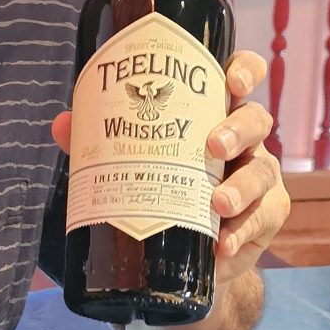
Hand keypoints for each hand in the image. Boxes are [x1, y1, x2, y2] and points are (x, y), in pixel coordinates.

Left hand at [51, 50, 290, 285]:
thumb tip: (63, 124)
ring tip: (218, 203)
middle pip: (256, 120)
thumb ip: (99, 144)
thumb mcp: (129, 165)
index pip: (239, 80)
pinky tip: (222, 244)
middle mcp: (242, 142)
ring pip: (264, 171)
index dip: (245, 70)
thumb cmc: (158, 191)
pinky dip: (241, 231)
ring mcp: (259, 179)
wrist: (178, 259)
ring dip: (242, 186)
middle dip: (239, 130)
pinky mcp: (266, 217)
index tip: (234, 80)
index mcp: (213, 117)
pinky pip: (261, 219)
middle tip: (214, 147)